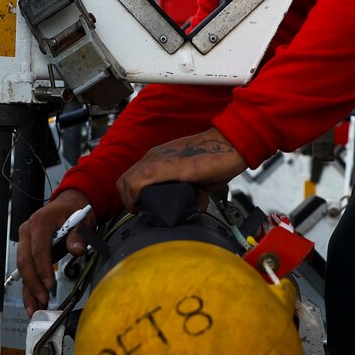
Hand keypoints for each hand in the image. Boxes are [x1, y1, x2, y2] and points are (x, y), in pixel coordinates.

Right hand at [16, 188, 91, 316]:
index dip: (43, 268)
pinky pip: (26, 271)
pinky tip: (32, 303)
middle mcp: (27, 231)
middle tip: (43, 299)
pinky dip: (29, 287)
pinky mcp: (28, 251)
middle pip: (25, 261)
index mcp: (40, 222)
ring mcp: (25, 241)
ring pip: (23, 269)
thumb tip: (76, 248)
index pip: (38, 248)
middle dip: (33, 283)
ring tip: (35, 308)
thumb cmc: (75, 210)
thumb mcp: (83, 219)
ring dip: (29, 290)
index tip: (50, 284)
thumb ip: (79, 234)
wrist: (69, 204)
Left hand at [117, 127, 245, 211]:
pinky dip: (135, 197)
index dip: (132, 195)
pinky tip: (143, 206)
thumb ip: (195, 191)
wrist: (230, 143)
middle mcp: (155, 157)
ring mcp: (158, 160)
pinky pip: (137, 182)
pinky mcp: (165, 167)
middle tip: (140, 211)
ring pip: (126, 181)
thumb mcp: (200, 179)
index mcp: (161, 158)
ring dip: (130, 200)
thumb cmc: (218, 156)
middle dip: (128, 200)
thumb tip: (196, 205)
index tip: (142, 207)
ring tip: (141, 211)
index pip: (133, 176)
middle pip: (124, 180)